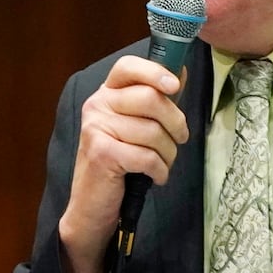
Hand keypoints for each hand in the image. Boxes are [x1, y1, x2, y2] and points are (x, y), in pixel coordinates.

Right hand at [58, 56, 187, 272]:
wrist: (92, 206)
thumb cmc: (120, 163)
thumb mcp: (136, 126)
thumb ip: (155, 99)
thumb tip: (179, 70)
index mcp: (106, 94)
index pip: (128, 66)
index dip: (155, 71)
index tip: (175, 86)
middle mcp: (97, 105)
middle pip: (151, 98)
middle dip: (176, 122)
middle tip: (180, 138)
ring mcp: (96, 128)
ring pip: (154, 131)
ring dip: (169, 153)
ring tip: (163, 163)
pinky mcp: (102, 153)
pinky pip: (148, 156)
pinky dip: (160, 170)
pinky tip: (155, 177)